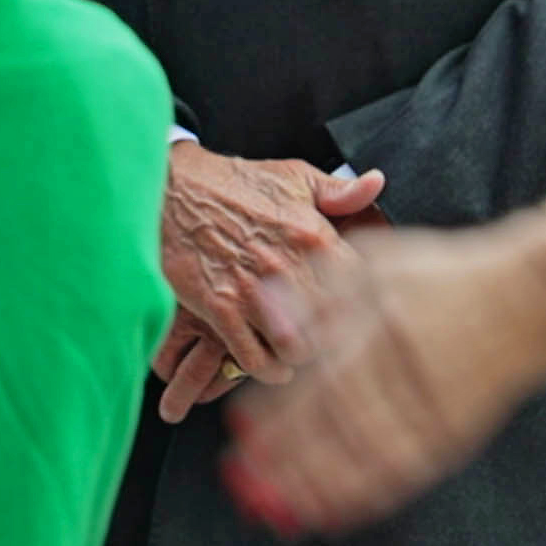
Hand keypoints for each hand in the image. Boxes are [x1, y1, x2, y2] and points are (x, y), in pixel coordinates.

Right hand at [153, 146, 384, 420]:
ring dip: (301, 357)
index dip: (365, 307)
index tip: (359, 314)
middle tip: (330, 342)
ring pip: (297, 350)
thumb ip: (338, 189)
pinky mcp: (219, 308)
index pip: (363, 289)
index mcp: (314, 235)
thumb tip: (376, 184)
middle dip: (336, 339)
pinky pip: (253, 358)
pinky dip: (266, 370)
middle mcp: (288, 267)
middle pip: (335, 328)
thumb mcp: (291, 175)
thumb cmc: (231, 183)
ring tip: (300, 353)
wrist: (170, 188)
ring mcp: (252, 292)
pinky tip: (271, 365)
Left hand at [219, 219, 545, 537]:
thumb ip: (321, 289)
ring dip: (318, 487)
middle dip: (286, 457)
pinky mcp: (455, 433)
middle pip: (335, 420)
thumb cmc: (449, 279)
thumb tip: (266, 305)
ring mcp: (431, 403)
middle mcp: (402, 365)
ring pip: (367, 454)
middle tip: (245, 483)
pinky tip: (332, 511)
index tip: (239, 430)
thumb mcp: (380, 262)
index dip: (276, 407)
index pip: (316, 372)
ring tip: (277, 507)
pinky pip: (404, 472)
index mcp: (378, 320)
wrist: (533, 302)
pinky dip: (365, 496)